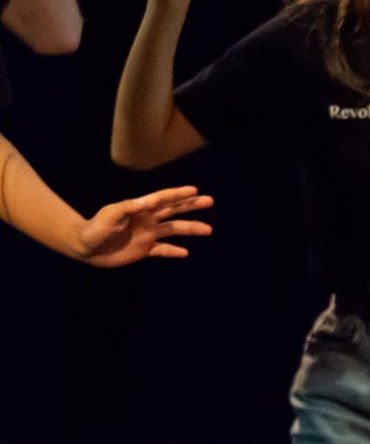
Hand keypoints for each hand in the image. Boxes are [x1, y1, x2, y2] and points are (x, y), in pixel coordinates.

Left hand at [75, 185, 214, 267]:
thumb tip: (149, 201)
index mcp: (141, 209)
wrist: (84, 247)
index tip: (194, 191)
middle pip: (174, 211)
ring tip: (208, 229)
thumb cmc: (95, 228)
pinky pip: (163, 250)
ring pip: (174, 230)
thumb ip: (128, 207)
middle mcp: (148, 220)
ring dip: (191, 229)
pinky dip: (174, 251)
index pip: (163, 199)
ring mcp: (148, 235)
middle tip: (210, 201)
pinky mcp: (144, 250)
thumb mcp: (109, 215)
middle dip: (192, 206)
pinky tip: (186, 252)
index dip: (178, 194)